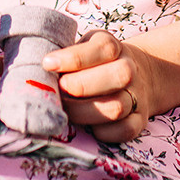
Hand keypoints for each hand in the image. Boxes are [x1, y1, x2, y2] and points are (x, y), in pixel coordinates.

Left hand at [45, 29, 159, 141]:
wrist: (136, 74)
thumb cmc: (94, 63)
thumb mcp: (83, 48)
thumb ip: (66, 56)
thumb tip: (39, 69)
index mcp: (113, 47)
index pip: (103, 48)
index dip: (74, 58)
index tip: (48, 64)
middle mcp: (129, 70)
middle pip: (118, 75)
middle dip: (81, 86)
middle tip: (59, 91)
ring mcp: (137, 96)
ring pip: (116, 107)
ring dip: (85, 112)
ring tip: (66, 110)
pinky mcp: (139, 120)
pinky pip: (126, 130)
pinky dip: (104, 132)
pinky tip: (88, 126)